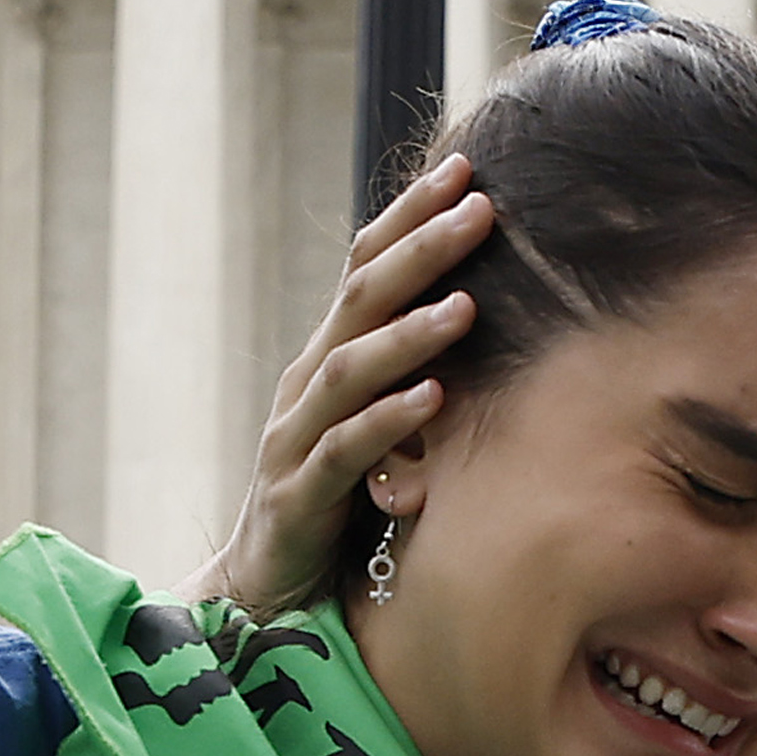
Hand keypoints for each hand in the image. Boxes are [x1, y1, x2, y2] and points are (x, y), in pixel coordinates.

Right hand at [185, 156, 490, 610]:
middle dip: (421, 249)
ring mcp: (298, 437)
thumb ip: (418, 370)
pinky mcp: (299, 496)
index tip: (467, 168)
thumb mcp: (386, 423)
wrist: (265, 587)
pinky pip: (344, 453)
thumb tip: (491, 315)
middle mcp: (310, 384)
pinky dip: (388, 422)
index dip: (411, 217)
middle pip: (362, 299)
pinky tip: (433, 399)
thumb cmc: (343, 498)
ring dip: (410, 335)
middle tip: (481, 205)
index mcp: (333, 357)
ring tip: (469, 305)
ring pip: (351, 370)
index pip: (369, 269)